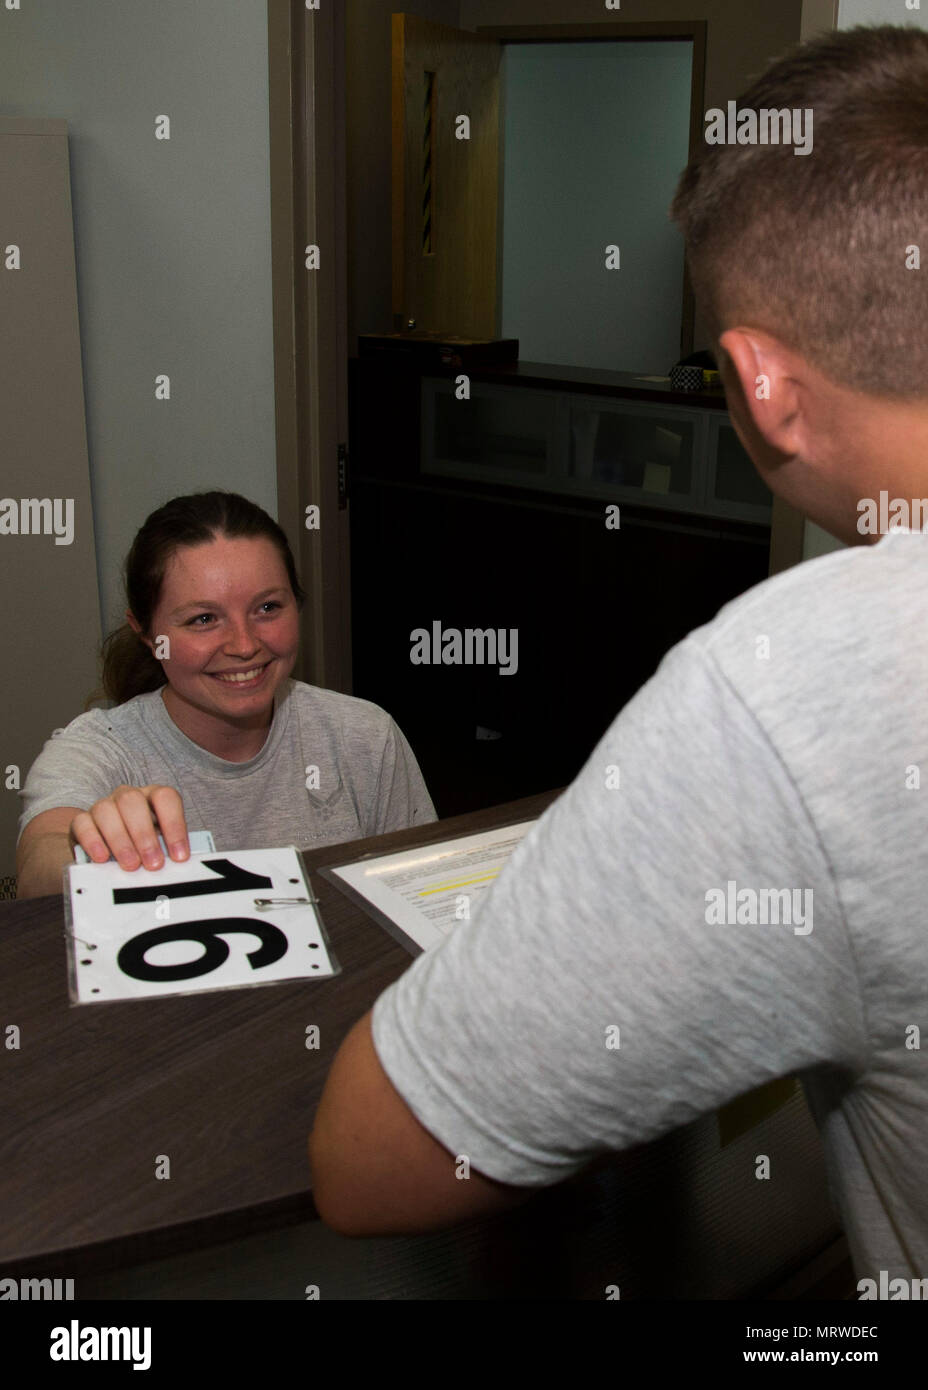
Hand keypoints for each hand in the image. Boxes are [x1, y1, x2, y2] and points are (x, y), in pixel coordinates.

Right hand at [69, 785, 189, 870]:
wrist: (106, 848)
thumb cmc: (140, 846)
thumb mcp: (159, 846)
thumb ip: (167, 851)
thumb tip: (180, 868)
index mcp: (152, 797)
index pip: (165, 797)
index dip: (174, 825)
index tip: (179, 856)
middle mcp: (127, 797)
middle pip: (133, 801)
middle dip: (145, 834)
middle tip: (153, 864)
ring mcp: (103, 806)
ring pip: (106, 810)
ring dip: (120, 840)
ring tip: (131, 865)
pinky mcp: (81, 821)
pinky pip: (82, 824)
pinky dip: (93, 841)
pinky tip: (102, 858)